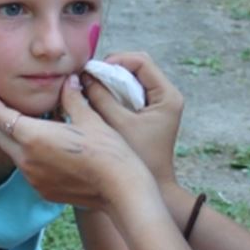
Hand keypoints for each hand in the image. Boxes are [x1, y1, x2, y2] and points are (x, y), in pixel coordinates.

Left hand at [0, 82, 153, 210]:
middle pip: (0, 136)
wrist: (120, 187)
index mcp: (32, 137)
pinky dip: (32, 158)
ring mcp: (33, 179)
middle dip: (4, 122)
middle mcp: (26, 160)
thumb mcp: (88, 118)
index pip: (0, 117)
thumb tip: (68, 81)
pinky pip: (28, 171)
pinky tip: (53, 150)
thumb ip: (71, 98)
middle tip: (18, 109)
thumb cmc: (106, 150)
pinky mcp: (43, 191)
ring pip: (14, 154)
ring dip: (19, 141)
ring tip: (40, 129)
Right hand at [81, 51, 182, 186]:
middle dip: (109, 71)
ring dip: (108, 83)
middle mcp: (165, 96)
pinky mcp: (147, 114)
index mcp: (167, 96)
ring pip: (129, 81)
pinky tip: (95, 102)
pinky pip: (127, 95)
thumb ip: (101, 98)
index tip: (92, 71)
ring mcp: (157, 105)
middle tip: (86, 79)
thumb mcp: (118, 125)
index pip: (141, 62)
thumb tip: (83, 76)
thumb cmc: (138, 159)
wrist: (151, 188)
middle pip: (135, 68)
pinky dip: (111, 94)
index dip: (115, 61)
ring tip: (87, 90)